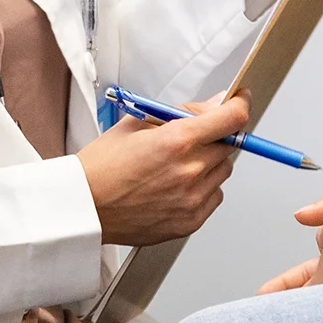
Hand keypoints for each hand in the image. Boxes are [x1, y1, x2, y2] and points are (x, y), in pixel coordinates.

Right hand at [76, 95, 248, 246]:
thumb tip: (215, 104)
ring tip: (176, 165)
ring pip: (223, 171)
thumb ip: (183, 113)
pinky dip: (203, 188)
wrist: (83, 208)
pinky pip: (214, 196)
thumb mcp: (137, 123)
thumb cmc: (102, 167)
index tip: (239, 100)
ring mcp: (192, 199)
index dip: (239, 104)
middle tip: (191, 137)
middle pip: (229, 144)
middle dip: (216, 135)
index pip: (232, 118)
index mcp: (177, 141)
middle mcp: (190, 171)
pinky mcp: (190, 222)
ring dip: (210, 162)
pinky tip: (175, 185)